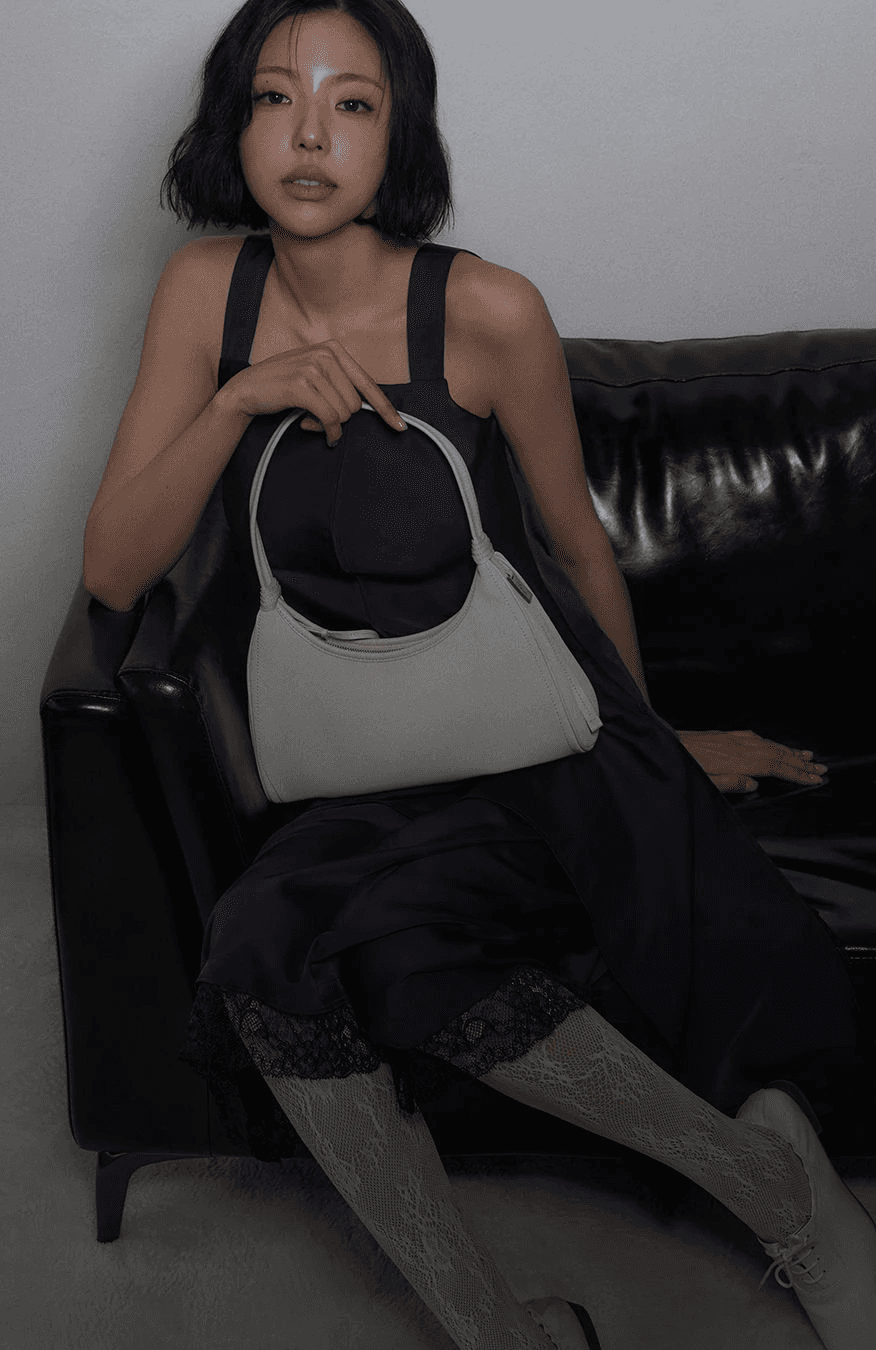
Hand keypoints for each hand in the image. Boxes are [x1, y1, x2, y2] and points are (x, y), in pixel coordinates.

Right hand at [224, 338, 406, 445]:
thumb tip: (365, 407)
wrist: (246, 389)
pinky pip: (330, 418)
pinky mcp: (302, 385)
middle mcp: (326, 354)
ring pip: (343, 413)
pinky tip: (310, 428)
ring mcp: (313, 368)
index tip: (400, 427)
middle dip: (340, 418)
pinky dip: (327, 431)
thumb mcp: (314, 374)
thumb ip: (339, 383)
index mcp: (334, 350)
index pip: (368, 384)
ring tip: (309, 419)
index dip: (386, 409)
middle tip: (317, 417)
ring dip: (328, 425)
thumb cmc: (283, 387)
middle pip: (356, 404)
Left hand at [675, 728, 827, 792]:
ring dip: (789, 751)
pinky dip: (770, 742)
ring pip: (767, 744)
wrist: (661, 742)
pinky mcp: (723, 736)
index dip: (796, 773)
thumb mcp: (703, 782)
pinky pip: (754, 738)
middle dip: (800, 762)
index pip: (774, 767)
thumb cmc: (681, 765)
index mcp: (735, 761)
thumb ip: (730, 784)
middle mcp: (736, 747)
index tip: (814, 778)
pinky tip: (774, 744)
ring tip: (807, 756)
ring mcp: (730, 739)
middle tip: (820, 769)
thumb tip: (754, 785)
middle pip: (776, 754)